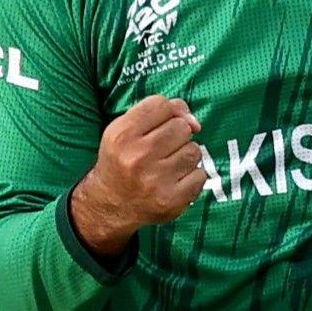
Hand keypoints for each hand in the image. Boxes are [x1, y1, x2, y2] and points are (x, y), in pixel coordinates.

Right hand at [70, 95, 203, 255]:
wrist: (111, 206)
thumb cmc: (122, 160)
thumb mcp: (126, 130)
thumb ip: (157, 113)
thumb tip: (195, 122)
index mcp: (122, 135)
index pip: (161, 104)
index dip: (167, 112)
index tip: (160, 125)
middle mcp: (137, 156)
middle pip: (181, 127)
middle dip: (177, 135)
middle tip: (162, 150)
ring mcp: (155, 180)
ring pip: (194, 150)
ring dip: (186, 156)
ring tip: (168, 166)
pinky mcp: (171, 200)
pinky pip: (200, 175)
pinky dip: (192, 177)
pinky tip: (175, 181)